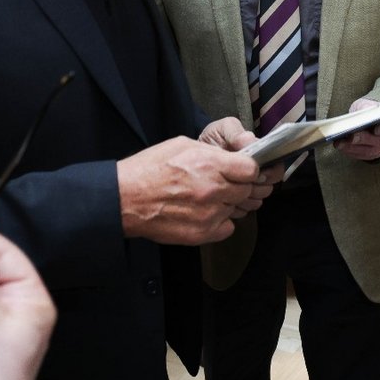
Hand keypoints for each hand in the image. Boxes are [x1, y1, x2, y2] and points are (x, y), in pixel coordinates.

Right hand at [117, 136, 269, 243]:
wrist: (127, 199)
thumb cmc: (151, 168)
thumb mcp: (183, 145)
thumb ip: (213, 152)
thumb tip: (233, 158)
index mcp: (212, 164)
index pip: (252, 169)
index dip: (247, 169)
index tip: (240, 169)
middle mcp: (215, 190)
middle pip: (247, 190)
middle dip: (238, 185)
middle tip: (222, 183)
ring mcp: (210, 214)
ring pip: (236, 208)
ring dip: (227, 203)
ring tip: (206, 198)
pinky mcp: (203, 234)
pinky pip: (227, 227)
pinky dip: (220, 221)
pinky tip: (204, 213)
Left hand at [199, 117, 280, 209]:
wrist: (194, 155)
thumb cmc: (213, 138)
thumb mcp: (224, 129)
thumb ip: (237, 134)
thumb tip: (251, 140)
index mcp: (260, 157)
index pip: (277, 170)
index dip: (269, 174)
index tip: (255, 173)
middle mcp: (258, 176)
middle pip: (268, 188)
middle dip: (255, 187)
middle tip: (238, 182)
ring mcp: (247, 191)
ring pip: (256, 202)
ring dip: (244, 199)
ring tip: (228, 189)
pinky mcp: (235, 203)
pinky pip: (243, 211)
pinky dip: (235, 208)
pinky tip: (223, 199)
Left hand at [335, 98, 379, 160]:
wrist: (366, 117)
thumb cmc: (368, 109)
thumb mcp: (367, 103)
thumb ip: (368, 107)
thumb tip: (368, 110)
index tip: (377, 129)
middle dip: (365, 139)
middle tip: (352, 136)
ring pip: (371, 150)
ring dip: (354, 147)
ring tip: (340, 143)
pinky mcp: (374, 154)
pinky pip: (363, 155)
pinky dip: (351, 151)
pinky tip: (341, 146)